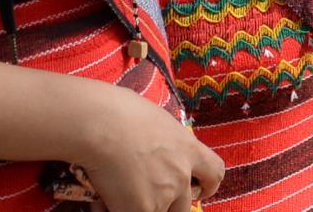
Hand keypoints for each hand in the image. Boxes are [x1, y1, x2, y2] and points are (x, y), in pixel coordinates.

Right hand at [70, 85, 222, 211]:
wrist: (98, 123)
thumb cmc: (117, 110)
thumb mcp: (153, 119)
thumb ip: (163, 141)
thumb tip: (156, 149)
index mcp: (186, 147)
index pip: (214, 173)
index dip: (207, 185)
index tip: (198, 191)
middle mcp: (180, 174)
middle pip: (185, 207)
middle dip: (168, 206)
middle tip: (147, 197)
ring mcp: (163, 195)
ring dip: (142, 208)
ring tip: (118, 192)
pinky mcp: (142, 210)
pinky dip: (118, 209)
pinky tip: (103, 199)